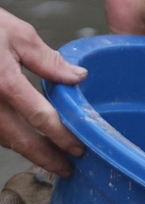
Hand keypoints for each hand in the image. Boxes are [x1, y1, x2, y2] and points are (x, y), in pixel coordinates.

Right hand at [0, 10, 86, 175]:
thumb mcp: (18, 34)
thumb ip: (47, 60)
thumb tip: (77, 78)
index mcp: (5, 83)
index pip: (41, 117)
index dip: (62, 136)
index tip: (79, 148)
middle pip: (19, 140)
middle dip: (45, 158)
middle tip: (67, 168)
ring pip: (4, 139)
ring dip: (27, 151)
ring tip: (51, 158)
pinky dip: (11, 139)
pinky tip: (26, 140)